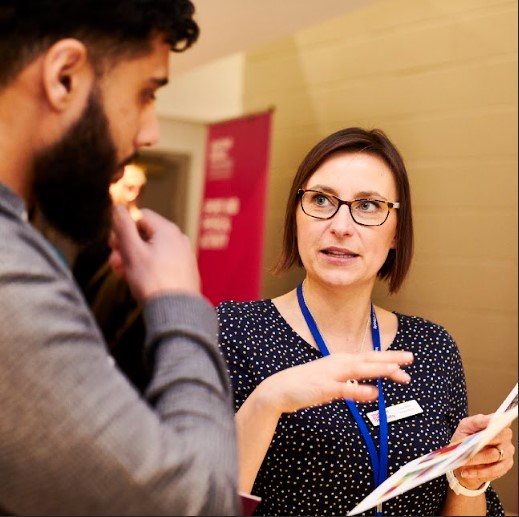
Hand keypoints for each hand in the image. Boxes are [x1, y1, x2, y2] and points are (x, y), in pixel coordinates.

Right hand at [109, 205, 200, 301]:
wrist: (177, 311)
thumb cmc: (153, 281)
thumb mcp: (132, 251)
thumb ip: (123, 227)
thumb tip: (118, 207)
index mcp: (168, 230)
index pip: (140, 216)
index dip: (123, 228)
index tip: (112, 245)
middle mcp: (179, 239)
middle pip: (146, 234)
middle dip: (126, 247)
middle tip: (115, 263)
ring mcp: (184, 255)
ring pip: (152, 250)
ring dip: (134, 259)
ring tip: (124, 275)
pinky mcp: (185, 272)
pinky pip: (162, 263)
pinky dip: (148, 268)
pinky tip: (140, 281)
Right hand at [255, 350, 413, 414]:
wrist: (281, 388)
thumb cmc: (306, 383)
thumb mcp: (331, 380)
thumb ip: (350, 383)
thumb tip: (368, 389)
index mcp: (341, 360)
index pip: (369, 357)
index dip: (388, 359)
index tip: (406, 362)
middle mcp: (338, 363)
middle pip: (369, 359)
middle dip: (390, 358)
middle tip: (410, 358)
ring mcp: (331, 374)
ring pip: (360, 370)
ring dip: (379, 369)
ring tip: (397, 370)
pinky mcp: (325, 387)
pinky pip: (345, 389)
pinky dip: (360, 390)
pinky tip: (374, 393)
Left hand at [450, 414, 514, 489]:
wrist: (463, 461)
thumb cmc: (464, 440)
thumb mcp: (465, 427)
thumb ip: (476, 421)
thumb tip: (490, 419)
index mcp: (496, 424)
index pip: (501, 422)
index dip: (496, 423)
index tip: (490, 425)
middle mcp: (505, 437)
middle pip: (499, 438)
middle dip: (482, 443)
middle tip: (468, 447)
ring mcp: (507, 452)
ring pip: (494, 455)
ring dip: (477, 459)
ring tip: (463, 462)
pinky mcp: (505, 466)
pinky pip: (494, 470)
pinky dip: (478, 472)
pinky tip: (466, 472)